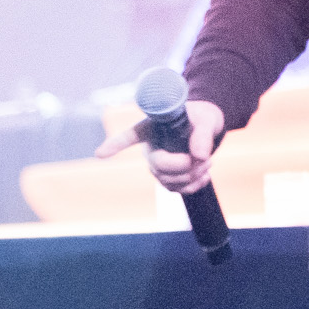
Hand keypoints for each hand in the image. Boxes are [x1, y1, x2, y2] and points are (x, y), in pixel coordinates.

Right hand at [93, 98, 225, 193]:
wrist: (206, 130)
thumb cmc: (201, 119)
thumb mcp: (206, 119)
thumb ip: (204, 134)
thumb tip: (200, 156)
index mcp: (152, 127)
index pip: (130, 135)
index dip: (114, 144)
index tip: (100, 153)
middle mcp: (149, 147)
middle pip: (158, 164)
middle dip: (183, 167)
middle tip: (204, 159)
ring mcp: (157, 165)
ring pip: (168, 180)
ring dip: (192, 176)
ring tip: (208, 163)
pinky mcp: (167, 178)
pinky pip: (176, 189)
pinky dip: (194, 186)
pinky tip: (205, 175)